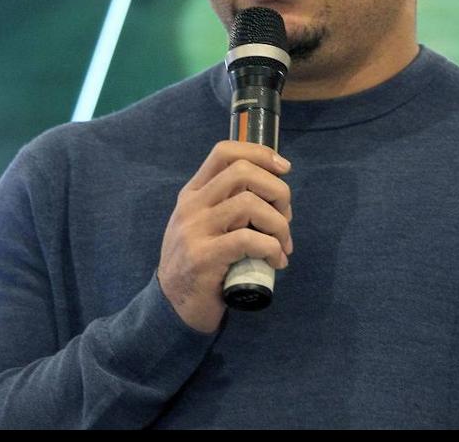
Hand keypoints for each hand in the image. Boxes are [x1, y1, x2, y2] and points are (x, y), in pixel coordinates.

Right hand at [157, 141, 293, 333]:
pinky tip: (277, 261)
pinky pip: (249, 239)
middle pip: (243, 172)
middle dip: (277, 190)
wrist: (172, 306)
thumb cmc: (199, 263)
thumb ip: (228, 205)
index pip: (224, 152)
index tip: (283, 168)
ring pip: (250, 204)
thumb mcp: (205, 225)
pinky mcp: (204, 257)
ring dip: (279, 224)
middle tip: (286, 217)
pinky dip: (272, 248)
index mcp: (193, 193)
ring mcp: (195, 230)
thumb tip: (274, 192)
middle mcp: (191, 205)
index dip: (259, 153)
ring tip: (283, 245)